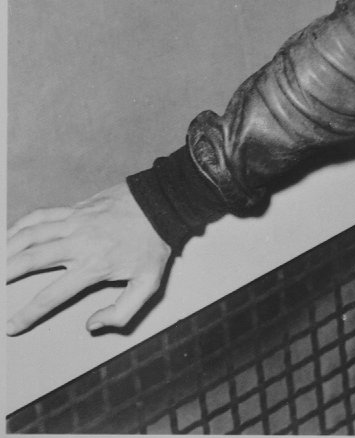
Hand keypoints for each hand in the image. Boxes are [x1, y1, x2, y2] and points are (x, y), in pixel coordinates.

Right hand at [7, 183, 171, 334]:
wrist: (164, 202)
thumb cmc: (155, 243)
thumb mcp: (149, 283)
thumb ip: (122, 312)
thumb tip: (92, 325)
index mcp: (93, 265)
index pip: (51, 296)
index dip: (27, 314)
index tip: (11, 326)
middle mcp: (78, 243)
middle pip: (29, 260)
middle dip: (3, 274)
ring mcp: (75, 223)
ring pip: (29, 235)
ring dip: (5, 249)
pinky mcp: (76, 208)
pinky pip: (41, 215)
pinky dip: (20, 225)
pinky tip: (8, 236)